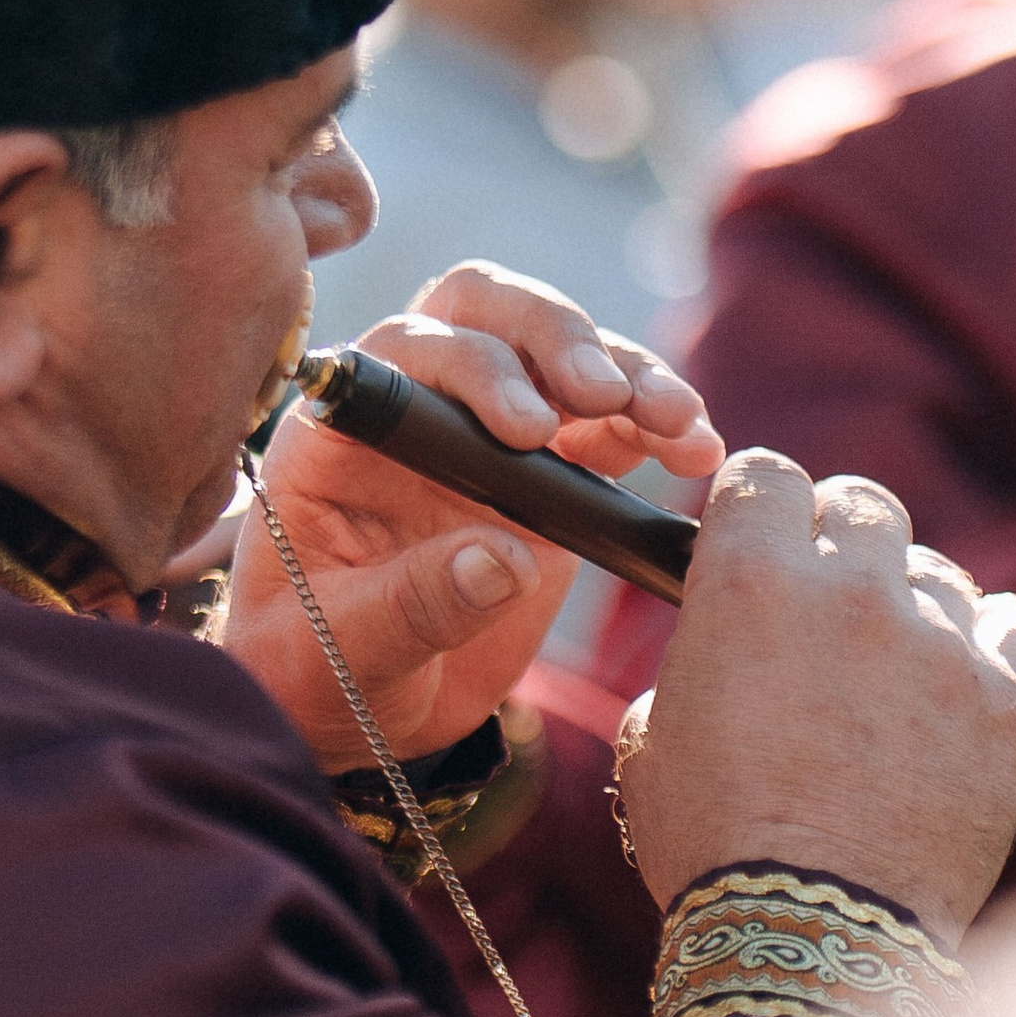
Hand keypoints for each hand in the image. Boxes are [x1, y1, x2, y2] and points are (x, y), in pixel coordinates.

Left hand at [223, 263, 722, 765]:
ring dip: (626, 372)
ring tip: (678, 424)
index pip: (406, 351)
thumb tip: (506, 562)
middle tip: (606, 397)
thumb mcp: (341, 653)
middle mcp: (415, 405)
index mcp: (342, 430)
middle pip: (486, 310)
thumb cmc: (318, 672)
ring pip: (559, 350)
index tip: (530, 433)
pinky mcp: (550, 467)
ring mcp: (487, 428)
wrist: (362, 706)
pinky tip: (696, 447)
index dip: (473, 369)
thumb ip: (411, 607)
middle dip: (555, 335)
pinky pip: (607, 419)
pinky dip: (654, 423)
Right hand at [616, 454, 1015, 944]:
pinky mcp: (1009, 699)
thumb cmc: (717, 850)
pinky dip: (990, 647)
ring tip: (895, 675)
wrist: (814, 939)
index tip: (766, 533)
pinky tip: (963, 685)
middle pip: (863, 505)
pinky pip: (1013, 628)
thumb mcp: (657, 739)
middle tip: (835, 600)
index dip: (762, 505)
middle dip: (844, 542)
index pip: (765, 476)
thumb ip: (695, 660)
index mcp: (749, 584)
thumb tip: (722, 642)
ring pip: (939, 572)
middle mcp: (852, 591)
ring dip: (915, 607)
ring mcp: (939, 642)